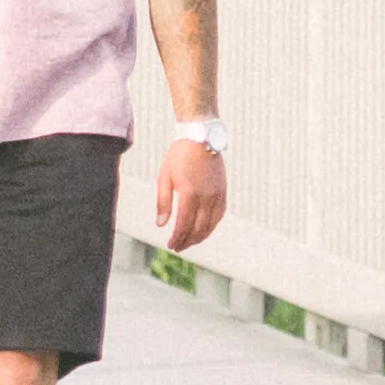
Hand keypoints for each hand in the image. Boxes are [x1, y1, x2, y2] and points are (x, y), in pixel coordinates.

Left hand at [150, 123, 228, 254]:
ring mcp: (217, 195)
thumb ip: (163, 203)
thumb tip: (161, 225)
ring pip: (211, 225)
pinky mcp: (223, 191)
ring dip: (200, 237)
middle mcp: (207, 197)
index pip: (184, 225)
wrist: (200, 136)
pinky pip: (220, 215)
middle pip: (198, 229)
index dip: (178, 238)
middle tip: (178, 247)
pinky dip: (212, 226)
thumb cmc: (179, 156)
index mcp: (190, 194)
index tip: (171, 245)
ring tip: (189, 242)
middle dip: (188, 241)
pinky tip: (204, 229)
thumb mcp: (164, 177)